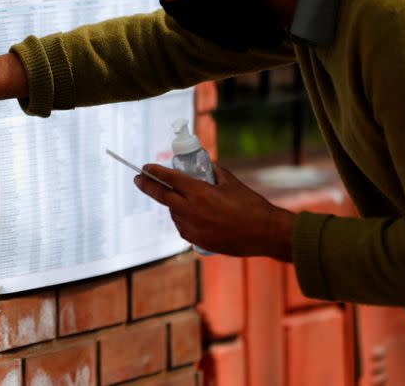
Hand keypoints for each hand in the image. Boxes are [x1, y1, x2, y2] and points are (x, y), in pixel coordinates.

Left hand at [134, 163, 294, 260]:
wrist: (266, 233)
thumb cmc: (251, 205)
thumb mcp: (230, 181)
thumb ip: (212, 171)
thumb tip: (202, 164)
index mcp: (199, 193)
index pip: (169, 179)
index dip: (155, 172)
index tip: (144, 167)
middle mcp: (192, 210)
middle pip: (162, 196)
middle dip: (147, 186)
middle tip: (138, 179)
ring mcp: (193, 228)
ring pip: (174, 212)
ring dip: (173, 204)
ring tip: (184, 199)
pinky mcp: (198, 241)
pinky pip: (183, 227)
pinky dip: (183, 218)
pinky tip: (192, 215)